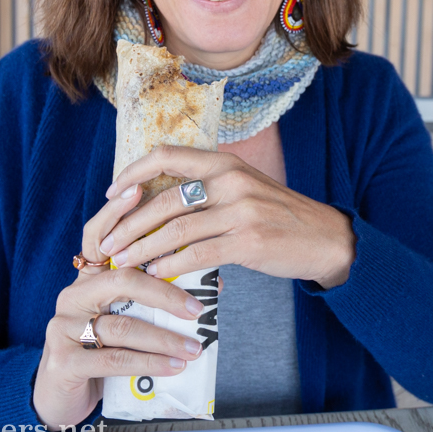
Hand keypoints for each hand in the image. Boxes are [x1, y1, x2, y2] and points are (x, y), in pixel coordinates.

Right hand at [32, 183, 221, 429]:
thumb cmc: (106, 347)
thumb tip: (212, 280)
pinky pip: (113, 358)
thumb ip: (157, 291)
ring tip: (194, 347)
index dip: (117, 211)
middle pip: (121, 279)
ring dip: (164, 337)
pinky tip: (174, 367)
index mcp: (88, 276)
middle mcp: (72, 294)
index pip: (99, 235)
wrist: (65, 396)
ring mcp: (63, 326)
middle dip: (165, 293)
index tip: (141, 190)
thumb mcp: (130, 314)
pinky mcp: (63, 360)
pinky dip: (149, 363)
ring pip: (121, 325)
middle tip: (198, 308)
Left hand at [101, 145, 355, 288]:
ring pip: (176, 230)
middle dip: (129, 224)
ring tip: (123, 264)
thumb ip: (207, 188)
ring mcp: (241, 211)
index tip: (111, 194)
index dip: (133, 173)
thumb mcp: (244, 187)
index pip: (167, 155)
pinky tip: (156, 276)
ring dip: (142, 250)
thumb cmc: (277, 214)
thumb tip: (155, 202)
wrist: (323, 237)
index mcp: (225, 163)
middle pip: (165, 199)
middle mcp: (231, 181)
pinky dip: (170, 267)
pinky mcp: (249, 242)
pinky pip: (197, 254)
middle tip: (108, 244)